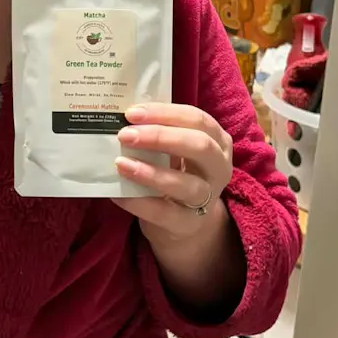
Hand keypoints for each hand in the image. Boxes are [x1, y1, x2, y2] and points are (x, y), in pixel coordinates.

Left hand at [113, 105, 242, 313]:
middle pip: (199, 145)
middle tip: (125, 135)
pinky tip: (118, 194)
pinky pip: (164, 212)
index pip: (196, 119)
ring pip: (186, 183)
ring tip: (120, 164)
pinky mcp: (189, 223)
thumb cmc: (176, 173)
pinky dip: (139, 202)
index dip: (164, 113)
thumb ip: (157, 133)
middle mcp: (219, 167)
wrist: (185, 221)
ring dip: (150, 172)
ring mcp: (208, 198)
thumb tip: (119, 117)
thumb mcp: (174, 150)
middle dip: (160, 137)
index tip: (132, 113)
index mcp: (217, 140)